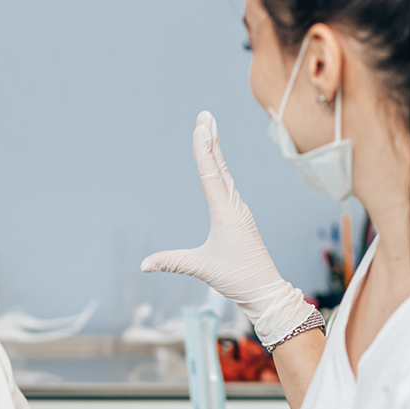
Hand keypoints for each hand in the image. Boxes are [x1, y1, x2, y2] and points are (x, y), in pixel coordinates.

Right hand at [141, 111, 315, 346]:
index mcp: (226, 213)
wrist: (266, 291)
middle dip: (211, 140)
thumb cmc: (237, 278)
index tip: (200, 128)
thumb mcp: (202, 268)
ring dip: (216, 152)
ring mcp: (239, 211)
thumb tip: (143, 265)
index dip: (204, 150)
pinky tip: (217, 166)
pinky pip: (228, 186)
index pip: (211, 175)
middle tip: (205, 115)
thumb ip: (172, 263)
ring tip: (209, 131)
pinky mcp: (239, 218)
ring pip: (225, 175)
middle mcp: (234, 207)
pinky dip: (220, 169)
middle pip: (220, 167)